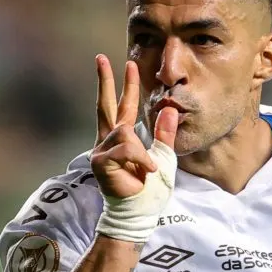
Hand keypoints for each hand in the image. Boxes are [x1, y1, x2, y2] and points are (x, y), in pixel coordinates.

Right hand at [91, 55, 177, 198]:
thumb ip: (164, 134)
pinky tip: (144, 172)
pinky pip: (126, 148)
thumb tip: (171, 109)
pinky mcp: (100, 162)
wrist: (138, 213)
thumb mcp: (164, 157)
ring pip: (125, 131)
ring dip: (142, 152)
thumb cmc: (149, 191)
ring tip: (147, 170)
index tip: (127, 64)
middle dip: (105, 80)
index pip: (122, 107)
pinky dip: (140, 159)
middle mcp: (107, 142)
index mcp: (122, 139)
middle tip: (100, 57)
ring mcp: (101, 151)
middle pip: (105, 105)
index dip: (124, 86)